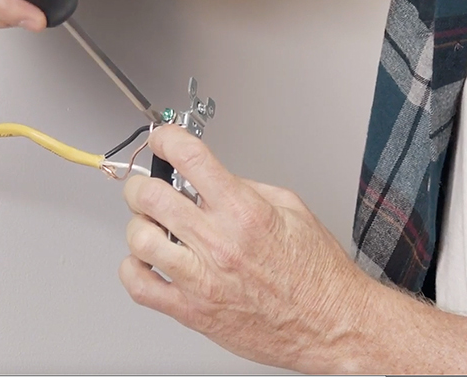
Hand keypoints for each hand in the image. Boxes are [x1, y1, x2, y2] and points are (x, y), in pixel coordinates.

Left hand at [120, 125, 375, 372]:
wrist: (334, 326)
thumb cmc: (318, 275)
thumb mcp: (292, 210)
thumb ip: (245, 188)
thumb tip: (208, 178)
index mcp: (244, 212)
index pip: (189, 158)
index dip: (166, 139)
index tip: (162, 140)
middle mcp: (219, 243)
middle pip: (150, 195)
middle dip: (142, 184)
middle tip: (148, 187)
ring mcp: (202, 280)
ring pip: (139, 238)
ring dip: (139, 226)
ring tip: (152, 227)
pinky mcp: (192, 312)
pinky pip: (139, 286)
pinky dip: (133, 269)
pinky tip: (148, 262)